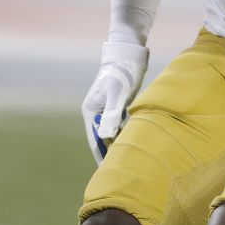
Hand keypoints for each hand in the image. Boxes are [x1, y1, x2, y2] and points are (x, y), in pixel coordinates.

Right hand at [81, 41, 147, 163]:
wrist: (129, 51)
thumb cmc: (123, 71)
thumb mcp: (118, 94)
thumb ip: (113, 115)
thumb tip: (107, 137)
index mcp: (91, 111)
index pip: (95, 140)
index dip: (102, 156)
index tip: (109, 173)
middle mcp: (96, 111)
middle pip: (102, 137)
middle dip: (109, 153)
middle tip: (121, 171)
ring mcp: (106, 108)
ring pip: (111, 131)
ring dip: (118, 144)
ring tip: (127, 161)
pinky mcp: (117, 104)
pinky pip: (119, 124)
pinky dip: (124, 133)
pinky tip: (133, 142)